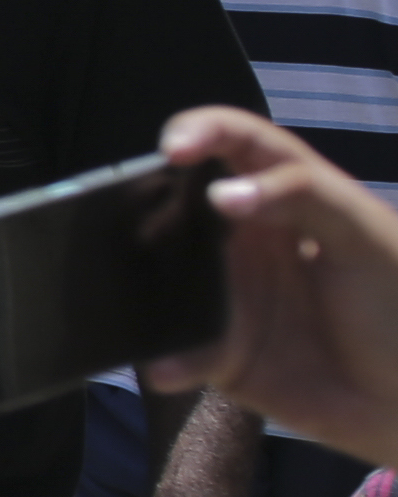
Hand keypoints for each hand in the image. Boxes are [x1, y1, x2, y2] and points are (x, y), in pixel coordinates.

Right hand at [156, 108, 397, 465]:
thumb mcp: (365, 232)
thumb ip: (303, 196)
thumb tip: (220, 194)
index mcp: (283, 197)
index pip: (235, 144)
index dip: (201, 130)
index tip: (175, 148)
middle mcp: (245, 241)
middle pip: (178, 206)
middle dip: (145, 204)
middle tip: (131, 218)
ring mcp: (228, 297)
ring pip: (164, 280)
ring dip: (142, 283)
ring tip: (134, 290)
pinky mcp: (222, 355)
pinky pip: (179, 354)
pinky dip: (167, 360)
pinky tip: (168, 366)